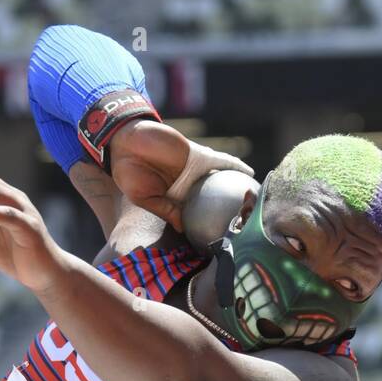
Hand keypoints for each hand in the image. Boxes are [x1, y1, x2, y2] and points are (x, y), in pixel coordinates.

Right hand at [107, 120, 253, 230]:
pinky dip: (235, 166)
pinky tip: (250, 173)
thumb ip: (165, 210)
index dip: (208, 225)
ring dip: (236, 189)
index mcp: (174, 201)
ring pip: (220, 182)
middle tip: (247, 222)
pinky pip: (220, 162)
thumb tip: (183, 228)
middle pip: (213, 200)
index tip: (224, 238)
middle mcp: (187, 187)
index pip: (196, 215)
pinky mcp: (197, 155)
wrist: (127, 142)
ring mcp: (194, 172)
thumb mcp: (145, 198)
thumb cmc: (130, 173)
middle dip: (229, 209)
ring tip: (254, 199)